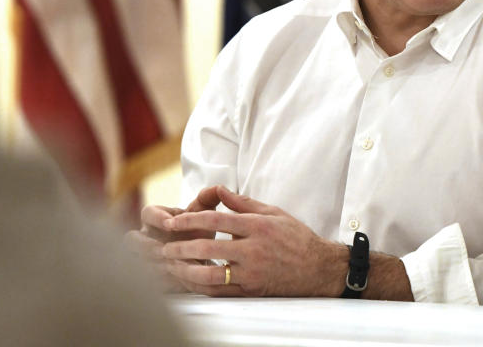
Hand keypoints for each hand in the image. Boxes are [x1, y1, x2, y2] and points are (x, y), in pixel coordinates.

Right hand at [124, 185, 221, 290]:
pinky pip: (149, 281)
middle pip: (131, 240)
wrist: (202, 256)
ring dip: (153, 264)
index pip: (147, 213)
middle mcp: (146, 237)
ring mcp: (145, 257)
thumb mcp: (205, 212)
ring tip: (170, 266)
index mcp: (156, 218)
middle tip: (161, 248)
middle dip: (145, 244)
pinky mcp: (151, 276)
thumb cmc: (199, 229)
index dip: (156, 218)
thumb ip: (210, 198)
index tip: (170, 223)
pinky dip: (163, 280)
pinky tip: (177, 281)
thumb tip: (217, 188)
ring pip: (138, 262)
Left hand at [160, 186, 346, 296]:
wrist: (318, 268)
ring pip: (210, 274)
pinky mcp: (251, 290)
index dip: (191, 220)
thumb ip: (243, 203)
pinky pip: (220, 290)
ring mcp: (251, 272)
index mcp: (258, 227)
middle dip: (181, 247)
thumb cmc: (295, 237)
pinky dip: (199, 286)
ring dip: (185, 270)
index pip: (217, 220)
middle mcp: (253, 250)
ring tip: (171, 265)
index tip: (173, 221)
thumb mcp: (273, 212)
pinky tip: (188, 281)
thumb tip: (219, 191)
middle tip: (164, 246)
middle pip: (208, 248)